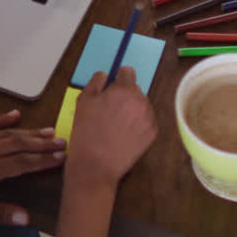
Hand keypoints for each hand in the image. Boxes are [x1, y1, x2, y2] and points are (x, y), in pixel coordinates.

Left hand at [0, 110, 66, 224]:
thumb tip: (24, 218)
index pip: (22, 163)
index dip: (43, 160)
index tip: (61, 157)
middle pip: (19, 144)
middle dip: (42, 143)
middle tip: (63, 141)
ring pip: (6, 133)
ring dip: (29, 131)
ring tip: (49, 130)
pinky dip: (2, 119)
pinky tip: (15, 115)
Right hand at [65, 67, 156, 188]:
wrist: (96, 164)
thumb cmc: (87, 132)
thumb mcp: (84, 100)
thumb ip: (96, 82)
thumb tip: (105, 75)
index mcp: (124, 90)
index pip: (128, 72)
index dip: (118, 78)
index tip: (112, 86)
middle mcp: (141, 101)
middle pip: (135, 89)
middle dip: (124, 95)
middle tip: (110, 110)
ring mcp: (149, 118)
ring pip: (142, 105)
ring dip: (132, 109)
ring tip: (116, 124)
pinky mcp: (152, 133)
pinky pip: (146, 121)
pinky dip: (138, 124)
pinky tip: (124, 133)